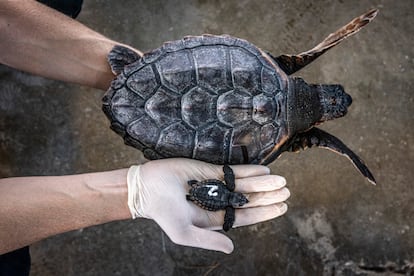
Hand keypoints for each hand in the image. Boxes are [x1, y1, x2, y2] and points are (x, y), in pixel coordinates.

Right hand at [127, 158, 288, 253]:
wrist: (147, 188)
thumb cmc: (164, 213)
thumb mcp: (184, 233)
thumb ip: (208, 240)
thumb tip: (231, 247)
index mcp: (215, 218)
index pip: (245, 216)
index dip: (264, 213)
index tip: (281, 207)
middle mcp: (218, 201)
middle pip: (249, 200)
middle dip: (268, 197)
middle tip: (287, 192)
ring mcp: (215, 185)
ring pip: (244, 185)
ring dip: (263, 183)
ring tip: (281, 181)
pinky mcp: (209, 171)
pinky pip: (233, 171)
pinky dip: (249, 171)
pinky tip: (264, 171)